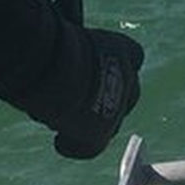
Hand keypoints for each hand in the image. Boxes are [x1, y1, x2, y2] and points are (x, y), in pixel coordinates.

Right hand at [22, 22, 144, 159]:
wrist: (53, 70)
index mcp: (121, 48)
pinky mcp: (101, 133)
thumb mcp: (65, 37)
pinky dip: (75, 146)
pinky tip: (60, 142)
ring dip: (92, 121)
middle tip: (82, 102)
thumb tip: (54, 42)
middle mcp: (126, 78)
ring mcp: (117, 108)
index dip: (115, 67)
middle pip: (129, 93)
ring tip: (63, 118)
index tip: (94, 71)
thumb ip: (71, 45)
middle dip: (109, 99)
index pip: (133, 57)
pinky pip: (91, 147)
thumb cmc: (51, 44)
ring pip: (112, 121)